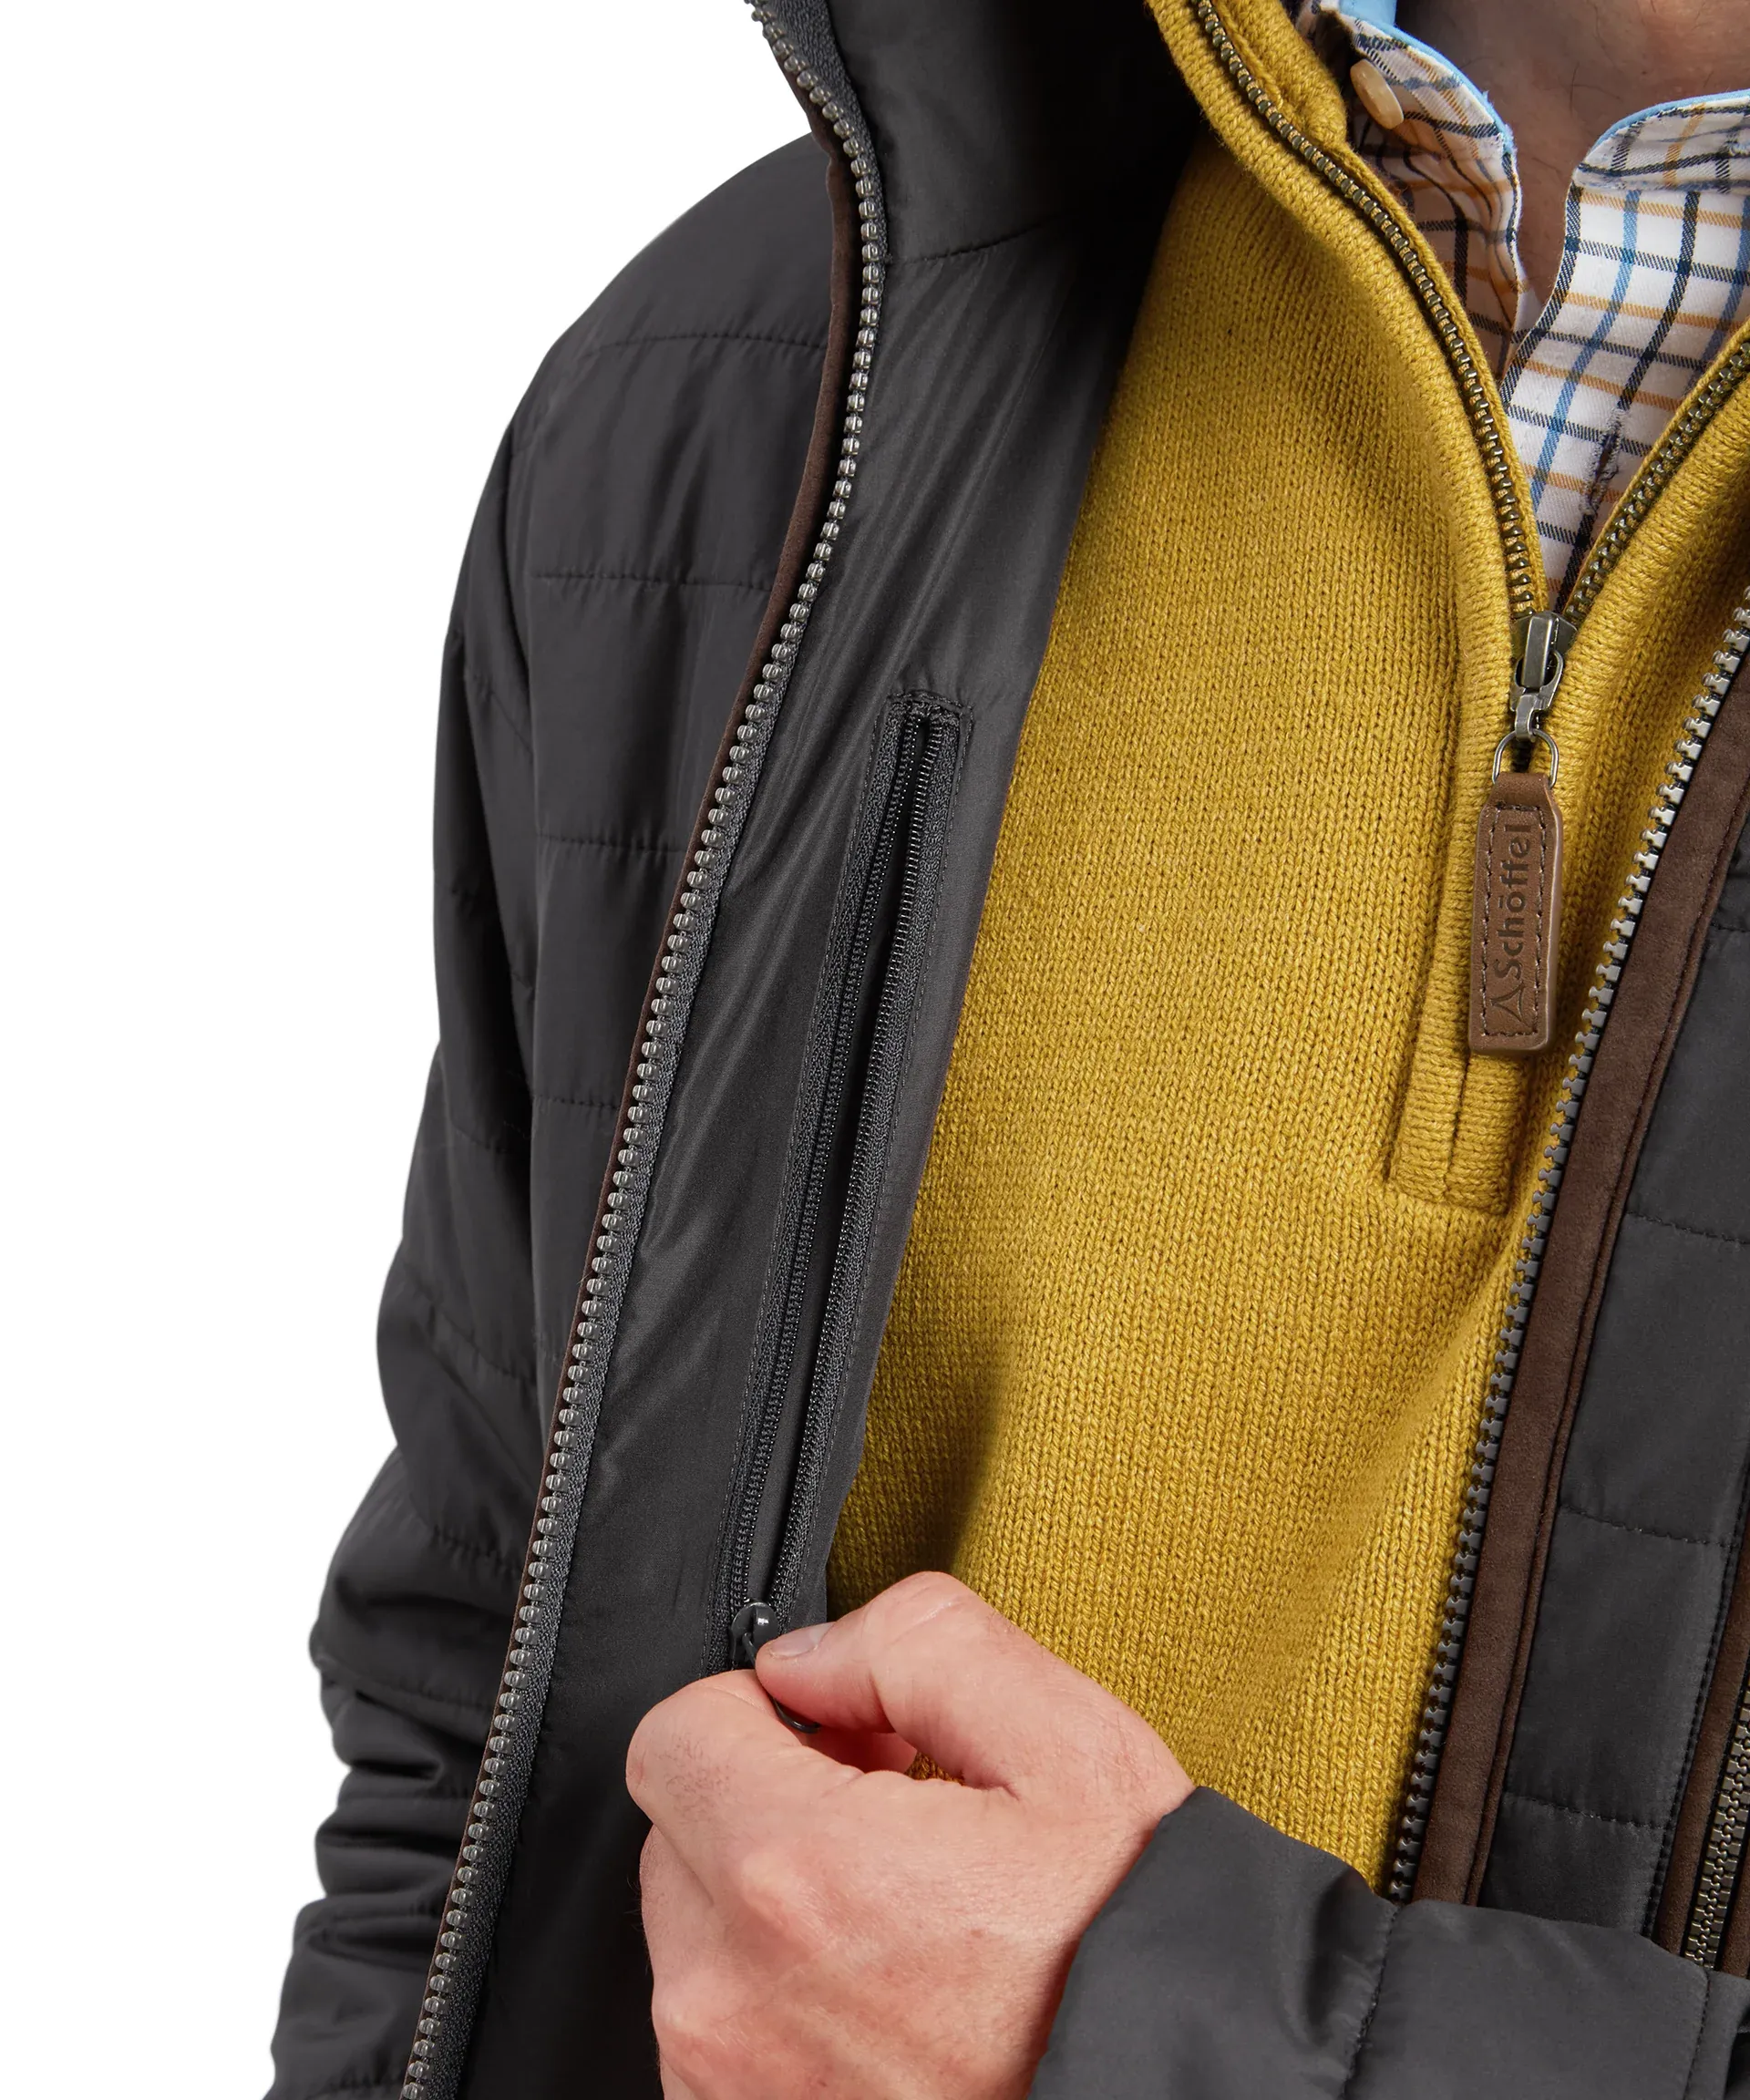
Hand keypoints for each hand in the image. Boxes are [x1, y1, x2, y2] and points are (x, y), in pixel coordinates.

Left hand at [627, 1571, 1191, 2099]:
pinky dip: (779, 1999)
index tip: (845, 1739)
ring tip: (901, 1919)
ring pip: (695, 1935)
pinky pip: (720, 2031)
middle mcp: (732, 1996)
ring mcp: (730, 2086)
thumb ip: (919, 1646)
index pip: (676, 1733)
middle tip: (891, 1821)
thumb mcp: (1068, 1745)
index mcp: (797, 1873)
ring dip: (770, 1905)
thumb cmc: (1134, 1955)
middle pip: (680, 1830)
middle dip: (768, 1801)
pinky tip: (889, 1997)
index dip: (768, 1713)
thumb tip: (806, 1659)